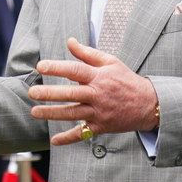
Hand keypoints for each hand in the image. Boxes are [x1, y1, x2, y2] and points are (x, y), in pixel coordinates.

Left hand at [28, 38, 158, 145]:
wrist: (150, 104)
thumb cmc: (127, 80)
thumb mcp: (111, 62)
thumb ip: (87, 53)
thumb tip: (69, 41)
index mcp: (98, 76)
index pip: (75, 70)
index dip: (57, 67)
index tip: (41, 66)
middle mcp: (97, 94)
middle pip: (71, 93)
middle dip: (50, 93)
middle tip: (32, 92)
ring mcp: (99, 112)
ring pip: (73, 113)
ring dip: (53, 114)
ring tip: (34, 112)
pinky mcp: (102, 126)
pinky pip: (83, 133)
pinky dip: (68, 138)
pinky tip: (54, 140)